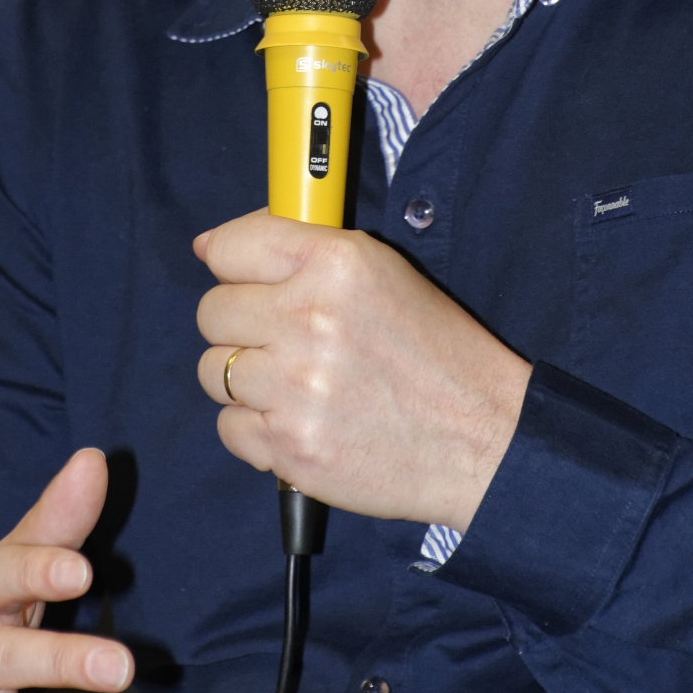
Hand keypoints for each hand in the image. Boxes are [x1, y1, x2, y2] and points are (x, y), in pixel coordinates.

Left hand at [194, 212, 530, 530]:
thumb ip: (306, 250)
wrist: (481, 435)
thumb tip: (212, 245)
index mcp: (336, 263)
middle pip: (211, 312)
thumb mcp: (383, 271)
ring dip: (245, 379)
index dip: (227, 261)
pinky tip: (299, 420)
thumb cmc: (434, 350)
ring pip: (212, 371)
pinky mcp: (290, 447)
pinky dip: (256, 428)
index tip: (234, 275)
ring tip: (292, 382)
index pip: (230, 247)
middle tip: (278, 337)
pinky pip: (229, 428)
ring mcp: (295, 387)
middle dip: (237, 324)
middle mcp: (310, 318)